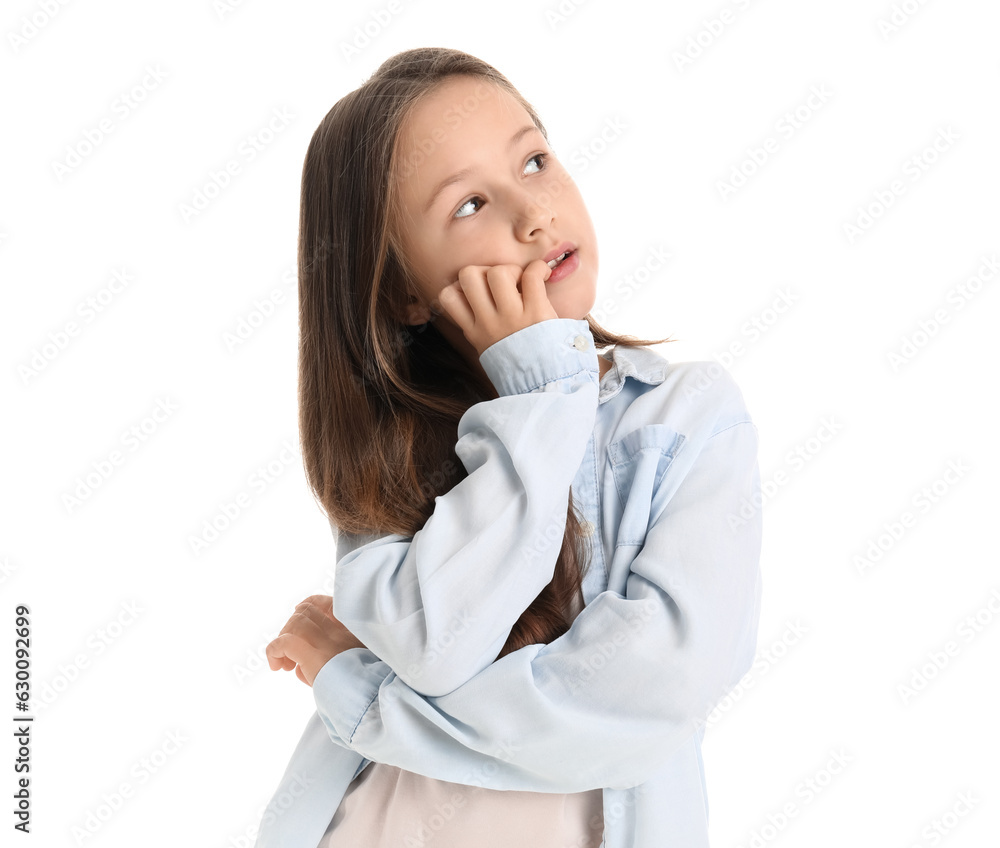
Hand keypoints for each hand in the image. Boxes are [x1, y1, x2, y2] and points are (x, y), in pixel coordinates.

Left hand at [266, 594, 366, 686]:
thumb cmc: (364, 689)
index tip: (297, 619)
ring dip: (282, 640)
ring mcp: (330, 642)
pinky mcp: (315, 657)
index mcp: (355, 632)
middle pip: (305, 612)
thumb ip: (331, 662)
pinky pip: (285, 643)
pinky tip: (276, 666)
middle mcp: (343, 632)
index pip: (326, 603)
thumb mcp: (356, 667)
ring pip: (296, 623)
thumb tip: (300, 669)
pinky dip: (274, 651)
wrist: (373, 701)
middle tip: (290, 655)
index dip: (307, 607)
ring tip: (285, 665)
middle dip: (290, 628)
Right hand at [436, 259, 558, 356]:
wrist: (544, 388)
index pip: (447, 296)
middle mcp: (488, 323)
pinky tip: (544, 276)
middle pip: (468, 275)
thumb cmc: (520, 368)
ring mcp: (511, 317)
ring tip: (522, 282)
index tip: (479, 292)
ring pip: (497, 272)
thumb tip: (477, 305)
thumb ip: (481, 331)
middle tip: (503, 284)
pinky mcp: (536, 312)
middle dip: (485, 270)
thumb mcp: (490, 353)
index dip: (460, 285)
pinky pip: (531, 276)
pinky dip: (538, 269)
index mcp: (474, 332)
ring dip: (510, 270)